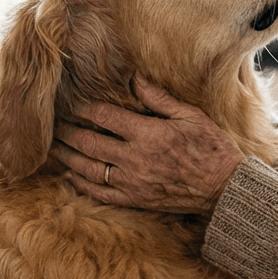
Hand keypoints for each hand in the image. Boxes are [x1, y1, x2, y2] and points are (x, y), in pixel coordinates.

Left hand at [49, 79, 244, 213]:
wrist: (223, 189)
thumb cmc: (211, 149)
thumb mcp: (190, 116)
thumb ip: (159, 98)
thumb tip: (135, 78)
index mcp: (148, 134)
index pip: (105, 118)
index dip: (85, 110)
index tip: (72, 103)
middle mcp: (135, 159)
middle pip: (89, 143)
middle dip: (68, 133)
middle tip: (53, 125)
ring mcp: (132, 182)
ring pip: (88, 169)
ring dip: (68, 158)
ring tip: (54, 148)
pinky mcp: (134, 200)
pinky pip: (100, 193)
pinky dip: (82, 184)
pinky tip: (71, 175)